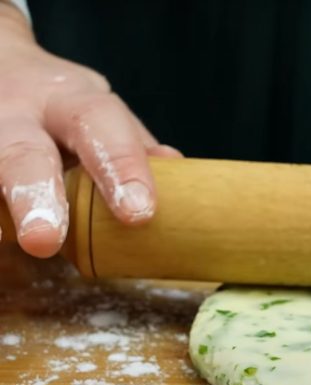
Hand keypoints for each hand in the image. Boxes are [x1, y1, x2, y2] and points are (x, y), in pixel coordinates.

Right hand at [0, 3, 179, 257]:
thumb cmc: (61, 106)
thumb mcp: (97, 112)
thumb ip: (132, 146)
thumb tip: (176, 170)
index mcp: (71, 100)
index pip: (100, 125)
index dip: (122, 167)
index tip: (139, 212)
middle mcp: (18, 112)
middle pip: (23, 151)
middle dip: (36, 193)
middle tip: (45, 240)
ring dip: (4, 206)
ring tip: (21, 242)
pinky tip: (0, 236)